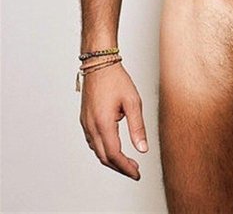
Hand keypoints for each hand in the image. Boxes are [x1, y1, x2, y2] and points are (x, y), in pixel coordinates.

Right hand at [79, 63, 147, 179]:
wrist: (99, 64)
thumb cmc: (116, 79)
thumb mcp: (132, 101)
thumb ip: (137, 127)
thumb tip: (142, 148)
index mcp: (103, 123)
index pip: (114, 155)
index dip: (126, 167)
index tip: (137, 173)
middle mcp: (91, 127)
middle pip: (104, 157)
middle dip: (120, 167)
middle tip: (134, 170)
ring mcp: (86, 124)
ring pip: (97, 151)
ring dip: (111, 160)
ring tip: (127, 162)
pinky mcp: (85, 120)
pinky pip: (93, 142)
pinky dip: (104, 150)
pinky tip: (114, 148)